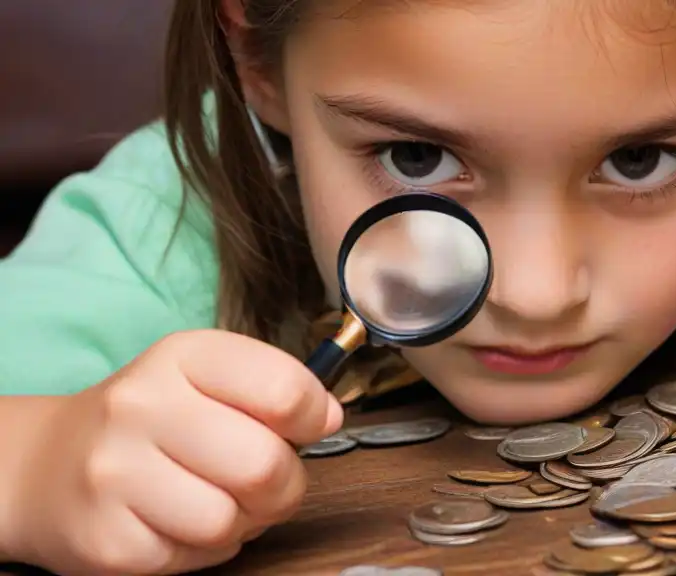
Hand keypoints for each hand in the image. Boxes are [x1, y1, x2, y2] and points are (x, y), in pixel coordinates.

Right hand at [12, 330, 342, 574]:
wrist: (48, 464)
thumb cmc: (152, 421)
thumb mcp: (207, 378)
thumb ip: (275, 389)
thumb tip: (327, 416)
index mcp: (182, 356)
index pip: (283, 388)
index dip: (312, 416)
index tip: (307, 425)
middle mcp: (141, 406)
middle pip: (264, 464)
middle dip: (285, 483)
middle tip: (269, 479)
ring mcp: (114, 474)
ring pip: (231, 520)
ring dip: (244, 521)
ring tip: (221, 499)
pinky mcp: (104, 540)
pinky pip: (196, 557)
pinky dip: (205, 548)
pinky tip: (181, 521)